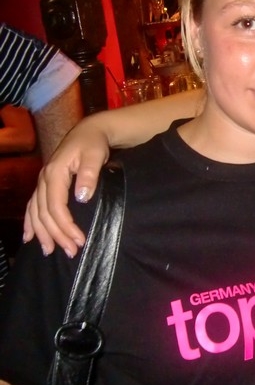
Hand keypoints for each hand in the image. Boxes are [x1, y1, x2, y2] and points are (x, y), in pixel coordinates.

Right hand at [22, 124, 108, 256]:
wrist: (88, 132)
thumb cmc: (93, 144)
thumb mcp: (95, 155)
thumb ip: (89, 174)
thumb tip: (81, 197)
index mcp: (55, 172)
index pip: (56, 206)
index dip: (66, 225)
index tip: (79, 240)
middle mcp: (44, 179)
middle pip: (45, 213)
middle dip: (57, 234)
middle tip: (71, 252)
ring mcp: (42, 182)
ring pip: (36, 212)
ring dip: (43, 233)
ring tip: (50, 251)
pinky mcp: (44, 185)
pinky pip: (32, 207)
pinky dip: (30, 223)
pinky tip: (30, 238)